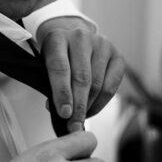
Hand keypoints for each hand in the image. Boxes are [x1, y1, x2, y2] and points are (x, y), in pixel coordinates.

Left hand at [36, 17, 124, 131]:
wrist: (72, 36)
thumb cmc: (57, 55)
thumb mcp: (45, 64)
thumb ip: (50, 84)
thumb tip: (63, 112)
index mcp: (57, 37)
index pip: (60, 67)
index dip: (62, 93)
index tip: (64, 114)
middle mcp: (81, 38)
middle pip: (82, 77)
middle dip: (78, 106)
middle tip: (73, 125)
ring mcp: (101, 44)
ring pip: (98, 83)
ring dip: (89, 106)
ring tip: (80, 119)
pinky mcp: (116, 54)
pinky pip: (112, 85)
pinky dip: (101, 103)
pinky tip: (91, 110)